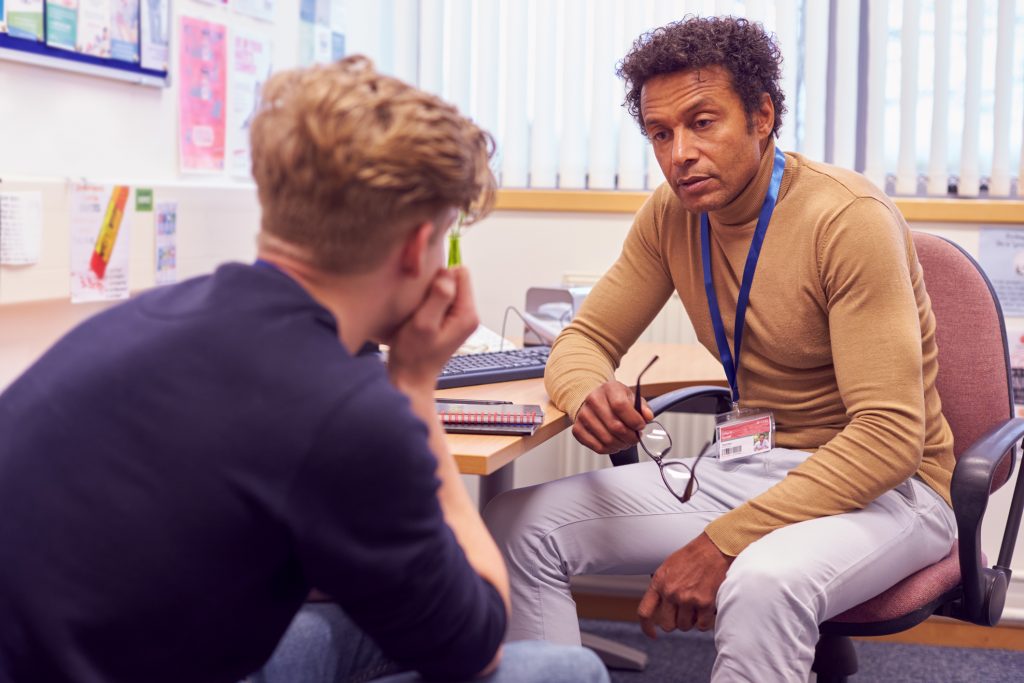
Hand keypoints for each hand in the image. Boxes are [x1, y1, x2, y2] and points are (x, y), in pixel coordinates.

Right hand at [387, 267, 477, 391]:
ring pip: (444, 289)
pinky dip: (426, 304)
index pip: (461, 273)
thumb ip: (439, 296)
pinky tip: (418, 318)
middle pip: (453, 280)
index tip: (424, 294)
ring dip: (428, 296)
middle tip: (419, 307)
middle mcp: (468, 315)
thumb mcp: (424, 323)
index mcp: (467, 314)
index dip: (440, 278)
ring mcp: (458, 319)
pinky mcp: (447, 322)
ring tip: (418, 314)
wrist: (409, 379)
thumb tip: (447, 272)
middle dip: (434, 287)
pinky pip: (438, 300)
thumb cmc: (414, 356)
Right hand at [572, 380, 653, 453]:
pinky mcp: (577, 429)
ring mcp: (583, 415)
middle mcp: (593, 400)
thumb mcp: (631, 397)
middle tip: (635, 438)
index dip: (634, 420)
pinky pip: (597, 447)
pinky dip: (610, 450)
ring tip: (626, 441)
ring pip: (607, 439)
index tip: (640, 426)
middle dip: (631, 437)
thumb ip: (643, 407)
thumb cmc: (615, 400)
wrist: (595, 401)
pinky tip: (615, 444)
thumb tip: (647, 416)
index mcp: (609, 388)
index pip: (621, 406)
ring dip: (621, 445)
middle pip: (615, 426)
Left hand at [637, 533, 732, 636]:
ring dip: (691, 621)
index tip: (653, 634)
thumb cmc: (692, 556)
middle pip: (667, 625)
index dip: (647, 627)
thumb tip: (658, 605)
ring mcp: (688, 598)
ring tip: (696, 606)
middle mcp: (671, 592)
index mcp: (659, 583)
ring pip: (685, 626)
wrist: (714, 548)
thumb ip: (661, 586)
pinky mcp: (705, 603)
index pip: (645, 612)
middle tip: (683, 613)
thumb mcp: (668, 567)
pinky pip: (702, 626)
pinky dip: (705, 621)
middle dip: (675, 622)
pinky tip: (706, 610)